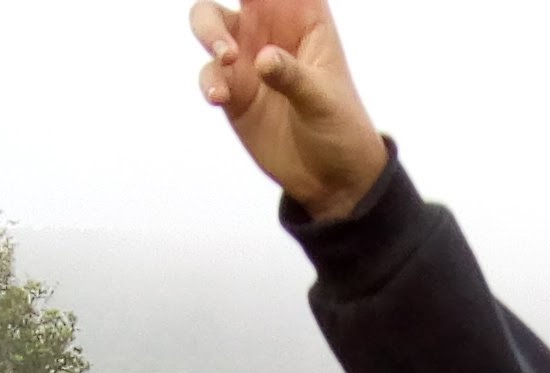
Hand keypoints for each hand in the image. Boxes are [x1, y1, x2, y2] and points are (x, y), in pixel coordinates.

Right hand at [189, 0, 388, 220]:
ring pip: (211, 23)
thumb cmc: (340, 128)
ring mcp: (248, 58)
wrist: (331, 179)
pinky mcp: (232, 90)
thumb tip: (262, 59)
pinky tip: (220, 98)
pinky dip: (210, 82)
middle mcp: (272, 30)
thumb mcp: (323, 101)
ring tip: (225, 58)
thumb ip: (293, 76)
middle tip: (228, 30)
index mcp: (305, 18)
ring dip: (209, 33)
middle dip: (222, 8)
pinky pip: (209, 74)